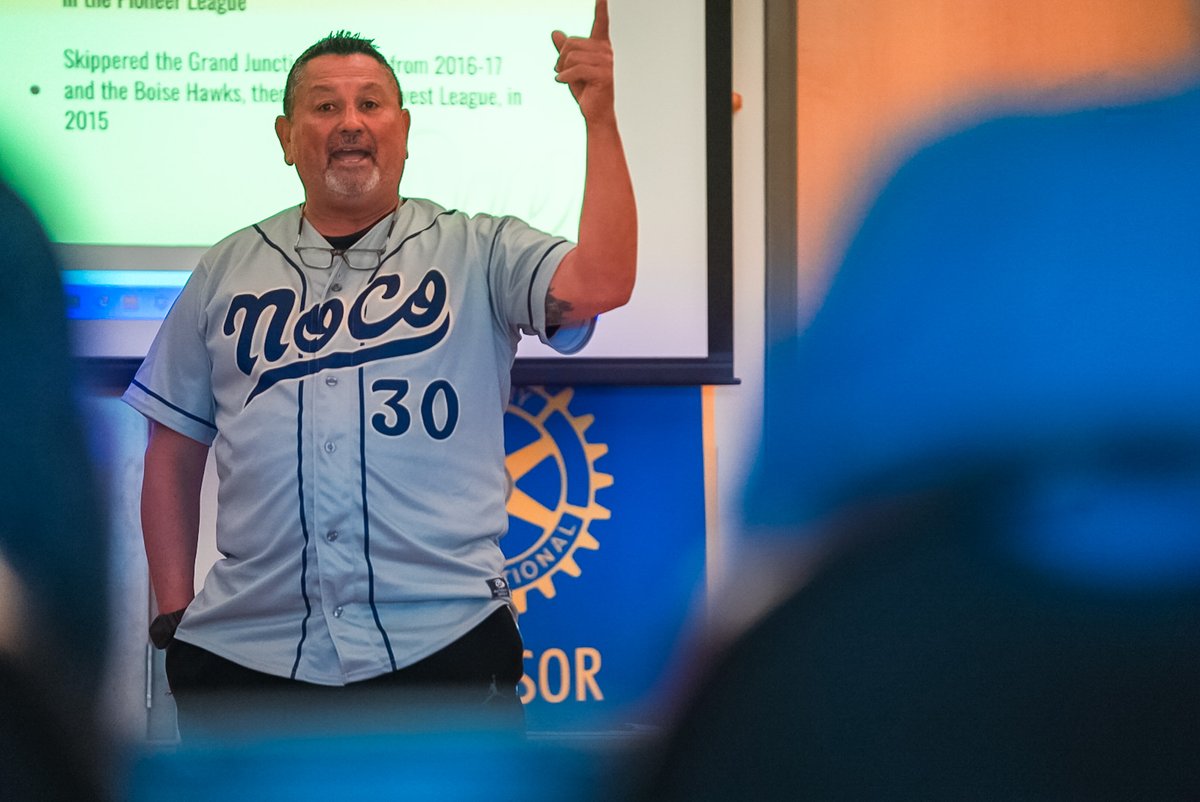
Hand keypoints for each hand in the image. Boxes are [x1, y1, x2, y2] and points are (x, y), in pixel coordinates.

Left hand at [552, 0, 614, 124]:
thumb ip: (565, 50)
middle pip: (572, 43)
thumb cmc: (587, 91)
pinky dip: (564, 76)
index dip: (602, 6)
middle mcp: (606, 51)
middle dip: (561, 57)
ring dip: (562, 68)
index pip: (601, 22)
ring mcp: (607, 63)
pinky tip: (561, 82)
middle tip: (561, 71)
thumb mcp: (571, 67)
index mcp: (601, 47)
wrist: (596, 114)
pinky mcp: (603, 75)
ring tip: (564, 78)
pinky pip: (575, 69)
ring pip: (572, 56)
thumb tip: (555, 33)